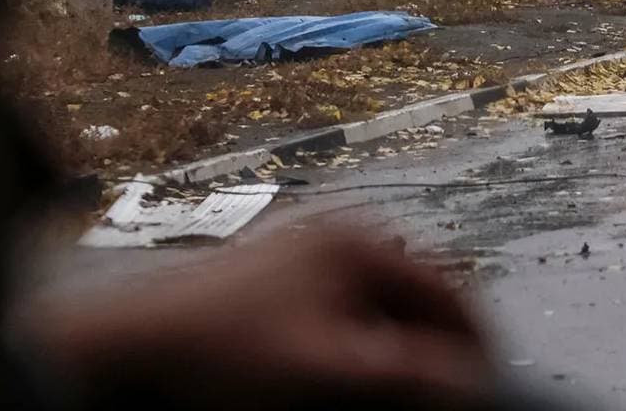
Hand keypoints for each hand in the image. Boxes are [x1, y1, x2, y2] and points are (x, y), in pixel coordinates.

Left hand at [22, 226, 494, 408]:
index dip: (477, 344)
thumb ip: (408, 374)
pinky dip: (364, 343)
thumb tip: (474, 380)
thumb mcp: (329, 368)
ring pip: (385, 308)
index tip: (490, 382)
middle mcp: (343, 232)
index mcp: (362, 239)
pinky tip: (354, 378)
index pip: (451, 291)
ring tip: (400, 394)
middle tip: (445, 397)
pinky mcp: (286, 272)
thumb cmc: (224, 348)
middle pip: (419, 299)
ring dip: (400, 350)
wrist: (135, 341)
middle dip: (435, 349)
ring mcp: (312, 249)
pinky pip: (350, 310)